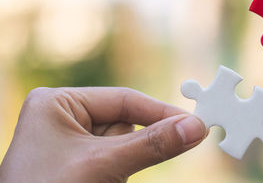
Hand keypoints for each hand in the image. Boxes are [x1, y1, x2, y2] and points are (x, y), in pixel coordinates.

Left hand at [0, 87, 205, 182]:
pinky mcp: (78, 164)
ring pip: (121, 145)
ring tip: (98, 179)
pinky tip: (100, 182)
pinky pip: (113, 160)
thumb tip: (194, 127)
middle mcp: (63, 117)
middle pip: (123, 122)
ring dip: (124, 164)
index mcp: (58, 102)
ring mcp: (70, 142)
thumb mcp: (103, 165)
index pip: (123, 98)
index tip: (193, 123)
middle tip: (130, 162)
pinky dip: (116, 172)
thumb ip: (150, 144)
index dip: (160, 111)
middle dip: (134, 145)